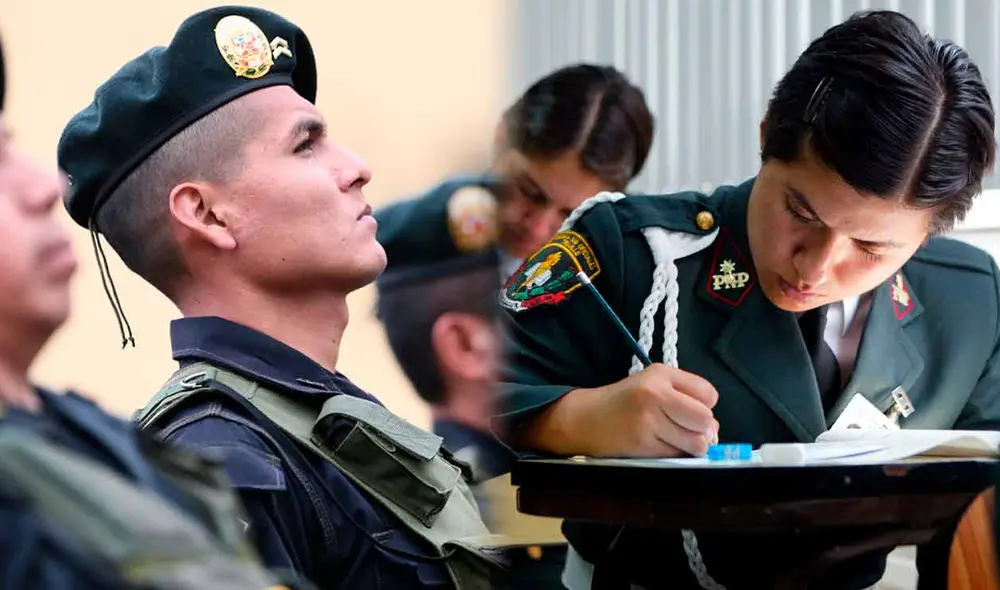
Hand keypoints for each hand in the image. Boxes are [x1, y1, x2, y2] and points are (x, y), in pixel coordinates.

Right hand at [581, 363, 719, 457]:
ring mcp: (649, 420)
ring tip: (671, 439)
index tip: (687, 410)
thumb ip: (686, 399)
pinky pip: (677, 456)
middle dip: (701, 430)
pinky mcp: (643, 444)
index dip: (705, 406)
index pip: (709, 394)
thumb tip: (715, 430)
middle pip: (705, 419)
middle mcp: (656, 393)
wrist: (584, 418)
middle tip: (683, 429)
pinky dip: (675, 455)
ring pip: (696, 442)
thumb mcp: (653, 385)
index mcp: (661, 373)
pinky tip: (659, 446)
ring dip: (690, 446)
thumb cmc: (623, 402)